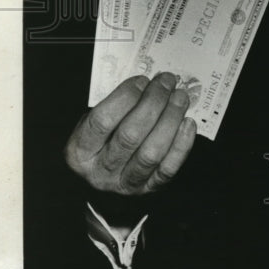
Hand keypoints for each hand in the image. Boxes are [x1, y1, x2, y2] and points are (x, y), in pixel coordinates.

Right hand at [64, 72, 196, 195]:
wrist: (104, 177)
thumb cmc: (102, 140)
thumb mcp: (93, 122)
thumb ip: (115, 105)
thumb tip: (149, 84)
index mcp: (80, 150)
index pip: (102, 121)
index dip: (125, 97)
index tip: (142, 80)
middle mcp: (100, 171)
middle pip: (130, 135)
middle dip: (153, 103)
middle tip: (167, 82)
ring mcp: (125, 183)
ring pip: (151, 153)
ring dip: (170, 120)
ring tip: (180, 98)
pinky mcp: (148, 189)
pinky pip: (168, 168)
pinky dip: (182, 144)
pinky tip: (188, 123)